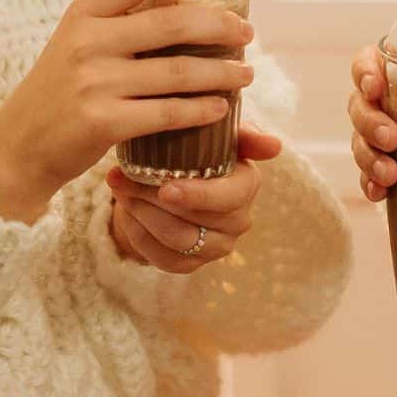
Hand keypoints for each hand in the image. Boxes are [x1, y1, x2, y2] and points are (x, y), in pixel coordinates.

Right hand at [0, 0, 255, 222]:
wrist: (18, 148)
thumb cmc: (59, 93)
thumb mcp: (76, 45)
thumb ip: (118, 26)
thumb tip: (187, 7)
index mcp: (82, 14)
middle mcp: (86, 42)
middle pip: (170, 24)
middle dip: (219, 27)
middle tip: (246, 34)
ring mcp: (94, 83)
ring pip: (178, 72)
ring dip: (222, 73)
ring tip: (245, 74)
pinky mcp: (102, 122)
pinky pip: (168, 113)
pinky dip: (201, 110)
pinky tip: (221, 109)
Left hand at [106, 125, 282, 273]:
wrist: (166, 177)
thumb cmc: (191, 148)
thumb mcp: (212, 132)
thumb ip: (242, 133)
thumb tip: (274, 145)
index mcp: (246, 184)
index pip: (230, 197)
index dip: (199, 196)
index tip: (166, 188)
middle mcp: (238, 219)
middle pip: (197, 221)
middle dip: (155, 200)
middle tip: (123, 179)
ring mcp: (217, 246)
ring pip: (176, 241)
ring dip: (142, 214)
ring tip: (121, 190)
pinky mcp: (192, 264)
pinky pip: (162, 259)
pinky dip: (139, 234)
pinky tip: (127, 212)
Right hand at [347, 44, 396, 200]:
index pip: (370, 61)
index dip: (365, 70)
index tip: (377, 84)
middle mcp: (389, 103)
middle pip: (359, 104)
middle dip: (369, 122)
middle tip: (393, 139)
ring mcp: (383, 137)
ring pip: (360, 141)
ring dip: (369, 157)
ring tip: (392, 176)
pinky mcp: (386, 168)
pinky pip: (367, 176)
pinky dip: (370, 185)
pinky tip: (382, 196)